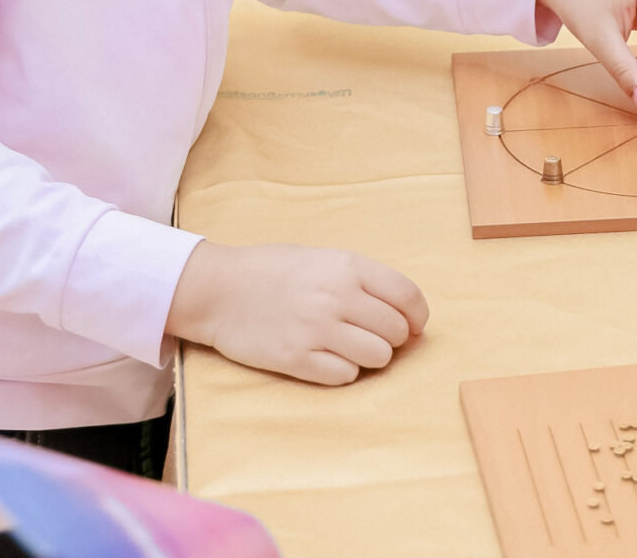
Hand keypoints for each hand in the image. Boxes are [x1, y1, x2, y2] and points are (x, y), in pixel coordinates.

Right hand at [167, 240, 426, 385]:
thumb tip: (409, 318)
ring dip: (370, 357)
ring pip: (378, 357)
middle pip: (396, 331)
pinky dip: (343, 371)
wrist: (219, 289)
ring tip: (349, 348)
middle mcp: (336, 296)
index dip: (418, 317)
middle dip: (392, 339)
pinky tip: (327, 358)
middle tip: (372, 336)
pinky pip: (345, 376)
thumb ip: (364, 282)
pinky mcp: (296, 359)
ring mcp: (316, 329)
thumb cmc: (274, 271)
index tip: (414, 327)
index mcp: (347, 266)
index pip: (408, 296)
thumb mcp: (323, 259)